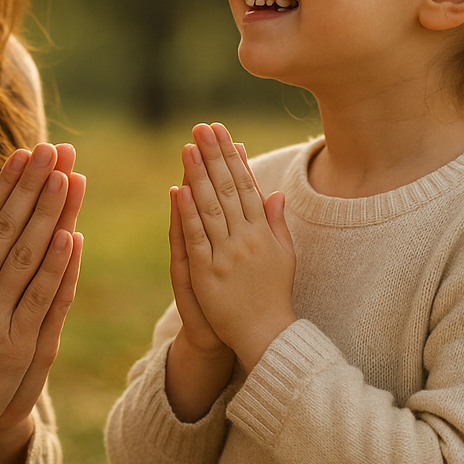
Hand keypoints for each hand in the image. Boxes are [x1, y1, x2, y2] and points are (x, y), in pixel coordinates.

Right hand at [0, 145, 85, 463]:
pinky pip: (39, 299)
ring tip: (68, 177)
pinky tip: (70, 235)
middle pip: (9, 228)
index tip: (26, 152)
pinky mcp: (14, 348)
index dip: (7, 182)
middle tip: (54, 150)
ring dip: (50, 213)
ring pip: (28, 256)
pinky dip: (56, 266)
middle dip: (34, 185)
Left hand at [177, 123, 295, 372]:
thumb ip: (276, 223)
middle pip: (227, 189)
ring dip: (199, 176)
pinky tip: (179, 191)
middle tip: (202, 127)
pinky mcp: (208, 273)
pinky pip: (197, 238)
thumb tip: (274, 192)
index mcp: (263, 231)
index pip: (245, 185)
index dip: (232, 157)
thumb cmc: (274, 294)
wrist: (266, 336)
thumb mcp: (283, 255)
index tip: (223, 132)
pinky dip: (188, 214)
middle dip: (215, 156)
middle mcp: (247, 238)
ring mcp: (227, 255)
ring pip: (211, 208)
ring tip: (189, 147)